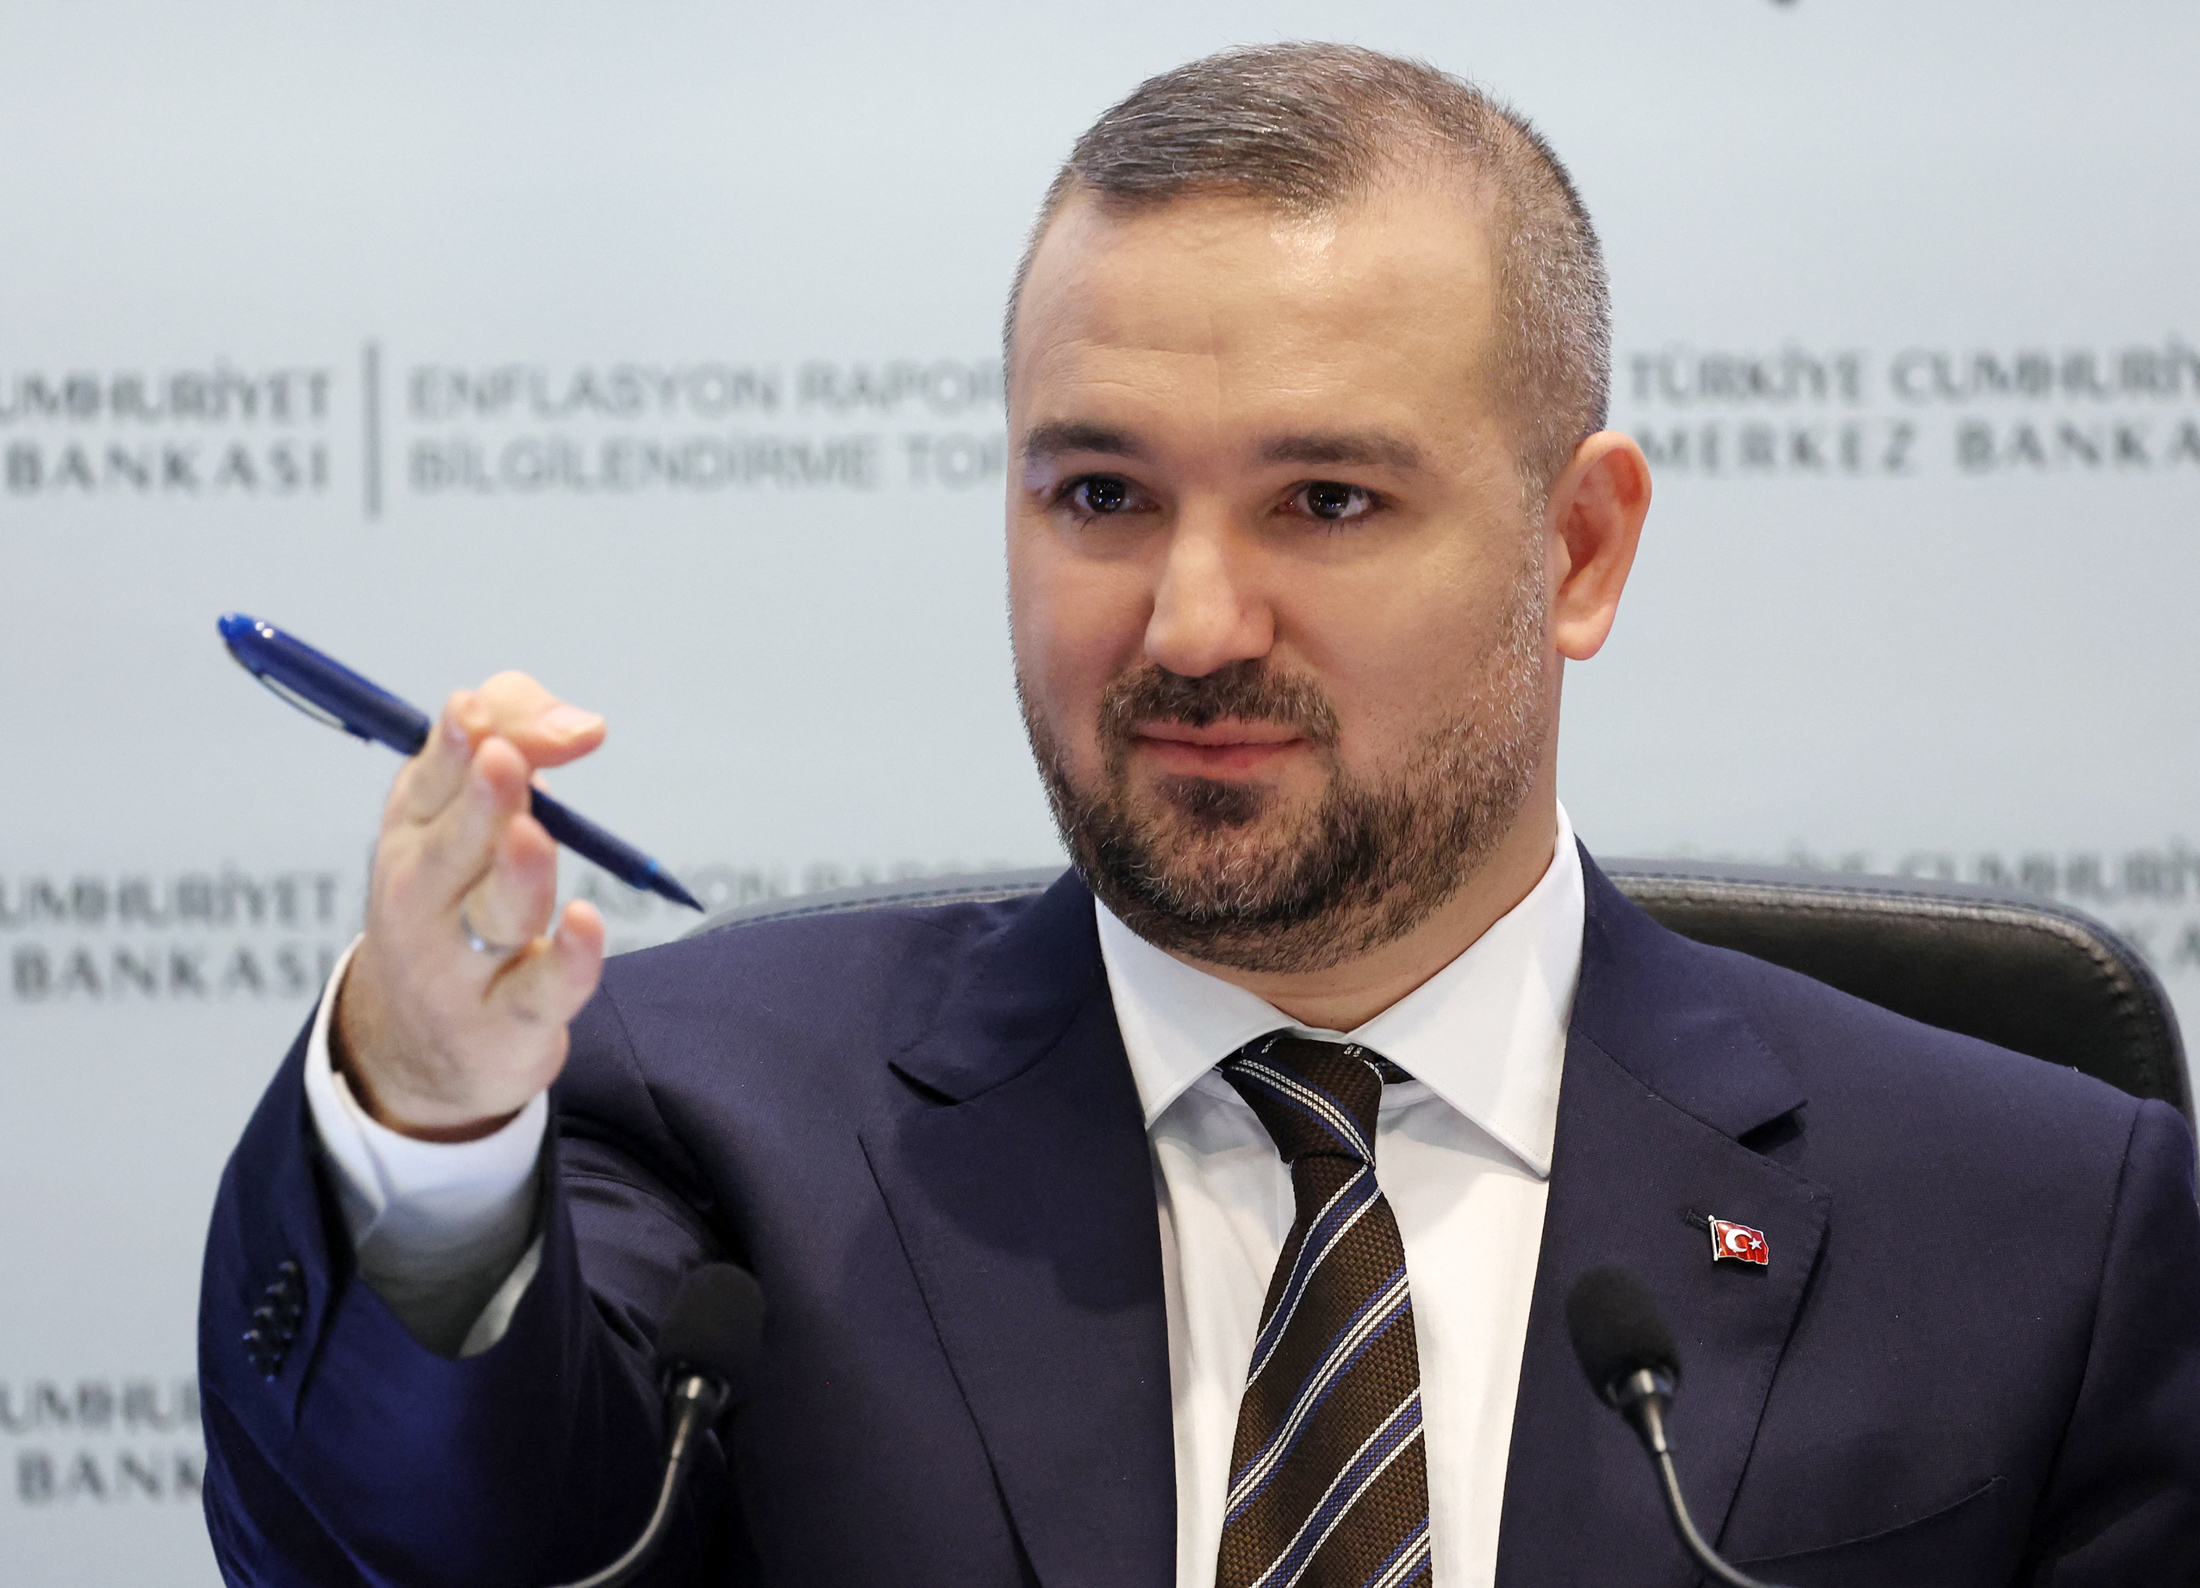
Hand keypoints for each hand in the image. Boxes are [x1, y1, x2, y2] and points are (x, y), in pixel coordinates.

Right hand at [331, 674, 609, 1140]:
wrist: (416, 1048)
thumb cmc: (454, 902)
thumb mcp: (466, 811)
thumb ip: (517, 738)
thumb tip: (580, 723)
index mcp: (413, 834)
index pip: (431, 783)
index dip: (457, 743)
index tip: (475, 711)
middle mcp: (424, 898)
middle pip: (453, 846)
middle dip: (479, 801)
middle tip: (503, 759)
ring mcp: (460, 965)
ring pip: (494, 912)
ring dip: (516, 872)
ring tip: (531, 835)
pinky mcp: (508, 1022)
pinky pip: (542, 987)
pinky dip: (568, 956)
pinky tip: (586, 922)